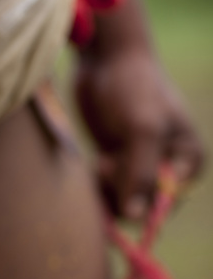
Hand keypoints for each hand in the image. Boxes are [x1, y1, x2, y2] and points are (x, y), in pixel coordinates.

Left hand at [75, 49, 204, 219]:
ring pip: (120, 204)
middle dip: (121, 191)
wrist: (104, 60)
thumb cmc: (132, 89)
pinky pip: (106, 193)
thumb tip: (135, 218)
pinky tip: (93, 164)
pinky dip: (96, 186)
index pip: (166, 206)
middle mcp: (167, 168)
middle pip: (142, 208)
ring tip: (101, 161)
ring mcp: (140, 168)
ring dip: (106, 190)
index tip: (121, 170)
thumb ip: (141, 174)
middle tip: (107, 162)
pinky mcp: (115, 165)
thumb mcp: (142, 130)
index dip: (141, 200)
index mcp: (187, 161)